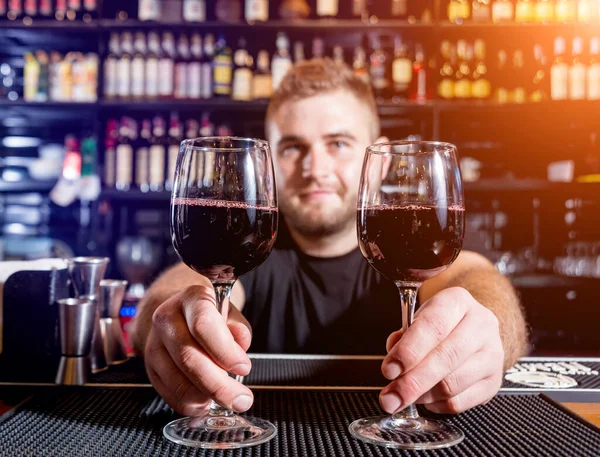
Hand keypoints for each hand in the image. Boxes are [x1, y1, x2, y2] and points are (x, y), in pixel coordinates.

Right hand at [145, 285, 253, 416]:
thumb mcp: (230, 312)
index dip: (225, 351)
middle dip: (219, 385)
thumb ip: (239, 328)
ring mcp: (154, 344)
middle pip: (189, 358)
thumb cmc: (209, 315)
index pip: (203, 325)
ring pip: (178, 381)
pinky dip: (192, 404)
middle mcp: (166, 319)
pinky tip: (207, 401)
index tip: (243, 367)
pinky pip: (169, 394)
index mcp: (191, 299)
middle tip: (241, 398)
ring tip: (228, 399)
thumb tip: (240, 345)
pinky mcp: (150, 368)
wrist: (178, 315)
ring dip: (206, 397)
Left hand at [380, 287, 503, 414]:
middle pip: (445, 358)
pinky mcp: (494, 381)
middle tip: (391, 397)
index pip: (433, 326)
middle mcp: (480, 324)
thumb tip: (393, 364)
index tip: (389, 370)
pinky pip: (459, 402)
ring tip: (405, 395)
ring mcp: (492, 354)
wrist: (475, 329)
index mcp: (457, 302)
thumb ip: (403, 337)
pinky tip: (426, 397)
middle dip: (412, 382)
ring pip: (452, 384)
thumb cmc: (441, 323)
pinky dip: (436, 404)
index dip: (408, 351)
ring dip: (422, 395)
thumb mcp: (419, 318)